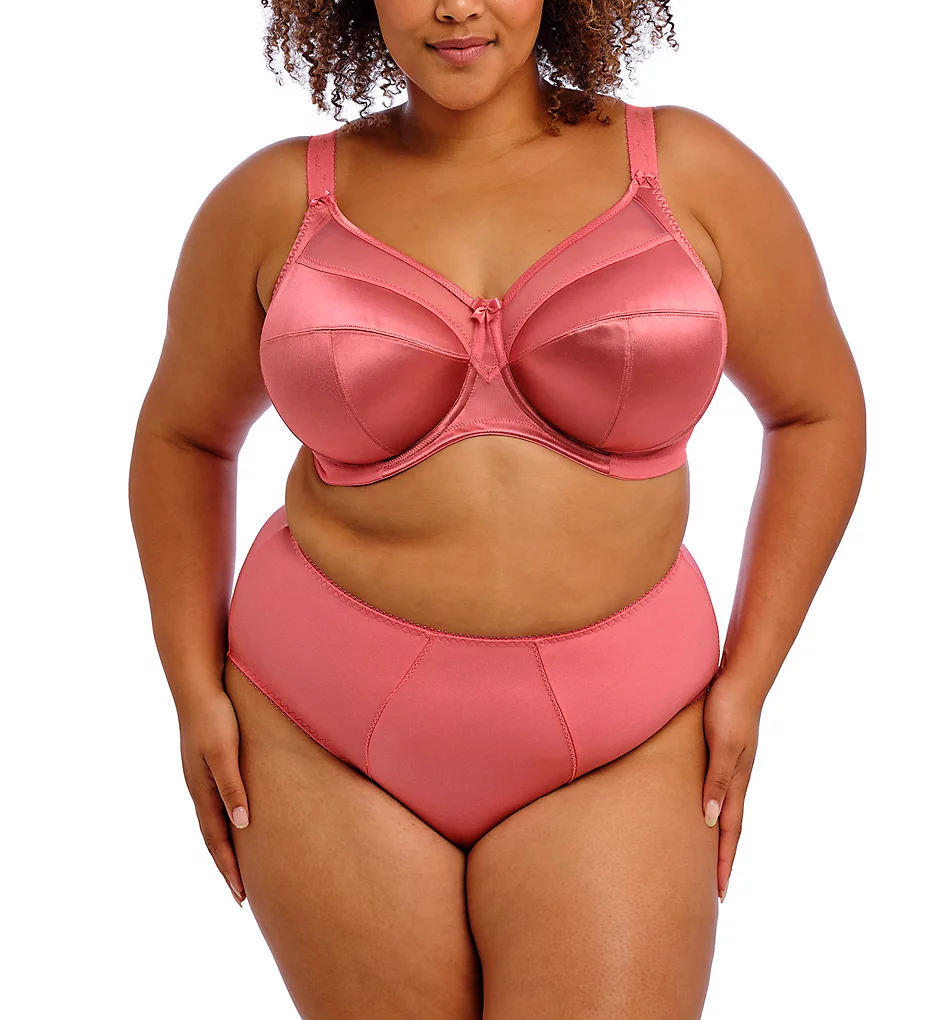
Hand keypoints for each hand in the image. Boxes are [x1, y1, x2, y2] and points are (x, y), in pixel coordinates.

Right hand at [178, 686, 249, 905]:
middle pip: (214, 837)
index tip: (241, 896)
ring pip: (215, 821)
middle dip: (227, 866)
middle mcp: (199, 788)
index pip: (216, 840)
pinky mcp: (209, 762)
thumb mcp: (223, 753)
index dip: (229, 868)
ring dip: (226, 847)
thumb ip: (231, 786)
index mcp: (202, 790)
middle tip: (241, 895)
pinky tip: (238, 821)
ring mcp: (202, 776)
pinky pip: (218, 802)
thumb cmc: (214, 716)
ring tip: (239, 866)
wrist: (198, 684)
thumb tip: (242, 825)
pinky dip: (227, 822)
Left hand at [701, 670, 763, 901]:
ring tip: (706, 854)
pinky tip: (702, 805)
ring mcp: (732, 763)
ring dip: (717, 834)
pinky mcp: (723, 749)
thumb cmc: (728, 708)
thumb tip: (709, 821)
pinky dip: (712, 806)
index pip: (730, 832)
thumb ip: (717, 781)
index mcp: (738, 781)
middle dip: (722, 857)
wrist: (740, 674)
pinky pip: (717, 787)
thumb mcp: (723, 746)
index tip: (720, 894)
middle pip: (730, 826)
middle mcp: (736, 777)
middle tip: (715, 888)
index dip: (724, 862)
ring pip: (724, 807)